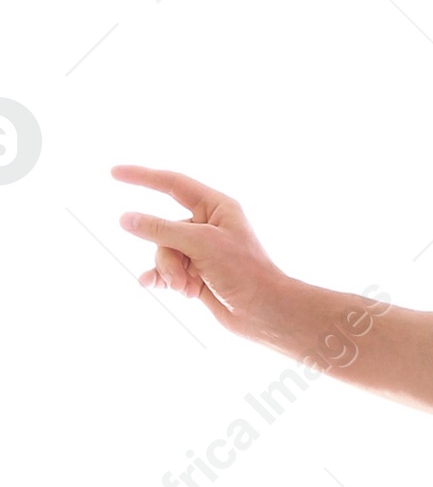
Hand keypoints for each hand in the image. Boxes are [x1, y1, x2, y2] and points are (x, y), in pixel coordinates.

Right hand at [111, 166, 289, 339]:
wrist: (265, 313)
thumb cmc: (244, 272)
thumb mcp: (200, 244)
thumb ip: (161, 230)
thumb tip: (127, 219)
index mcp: (216, 207)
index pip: (173, 184)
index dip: (143, 177)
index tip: (115, 173)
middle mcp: (208, 227)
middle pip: (165, 229)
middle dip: (167, 254)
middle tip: (181, 275)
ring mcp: (202, 252)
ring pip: (165, 253)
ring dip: (171, 272)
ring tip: (186, 288)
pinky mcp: (198, 275)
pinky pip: (169, 272)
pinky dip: (163, 279)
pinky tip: (151, 285)